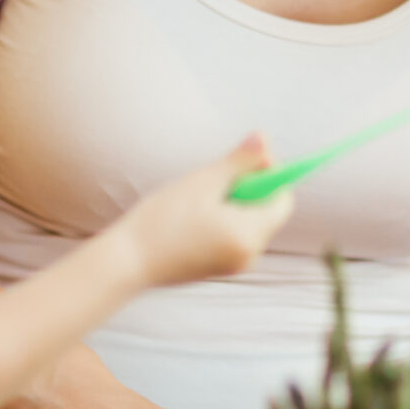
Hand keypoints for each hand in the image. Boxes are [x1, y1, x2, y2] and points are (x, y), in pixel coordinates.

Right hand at [112, 136, 292, 287]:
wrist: (126, 262)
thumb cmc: (161, 220)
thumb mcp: (204, 182)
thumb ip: (240, 161)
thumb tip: (265, 139)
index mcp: (250, 236)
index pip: (283, 200)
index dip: (267, 177)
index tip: (239, 166)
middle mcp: (249, 256)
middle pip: (266, 212)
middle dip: (247, 191)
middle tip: (211, 184)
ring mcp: (234, 265)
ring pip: (248, 223)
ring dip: (232, 205)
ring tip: (196, 204)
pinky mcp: (219, 269)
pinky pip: (233, 237)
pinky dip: (221, 222)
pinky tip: (190, 220)